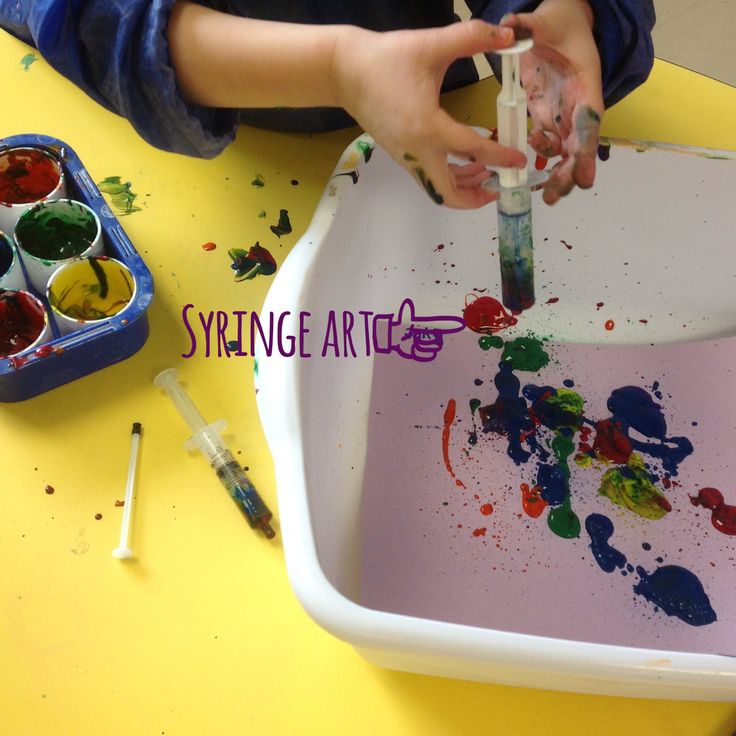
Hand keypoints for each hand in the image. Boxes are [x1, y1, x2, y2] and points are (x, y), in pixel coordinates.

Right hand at [333, 20, 526, 208]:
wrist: (344, 71)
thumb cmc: (385, 58)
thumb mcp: (431, 44)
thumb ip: (472, 37)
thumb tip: (510, 35)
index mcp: (428, 128)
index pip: (472, 151)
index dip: (499, 157)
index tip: (518, 161)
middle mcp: (417, 151)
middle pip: (448, 194)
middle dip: (475, 197)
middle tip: (498, 187)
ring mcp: (406, 157)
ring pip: (437, 189)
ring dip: (462, 188)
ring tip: (486, 175)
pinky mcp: (400, 155)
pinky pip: (428, 177)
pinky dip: (448, 177)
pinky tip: (463, 164)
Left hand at [501, 0, 603, 204]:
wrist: (558, 21)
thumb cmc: (559, 20)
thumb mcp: (545, 21)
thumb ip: (529, 26)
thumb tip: (511, 26)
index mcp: (585, 83)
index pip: (588, 120)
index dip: (586, 148)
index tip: (585, 176)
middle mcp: (577, 103)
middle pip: (579, 144)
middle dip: (570, 171)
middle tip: (556, 194)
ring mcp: (561, 111)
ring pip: (564, 149)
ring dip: (558, 172)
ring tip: (549, 195)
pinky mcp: (545, 114)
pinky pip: (546, 141)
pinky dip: (541, 155)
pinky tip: (531, 165)